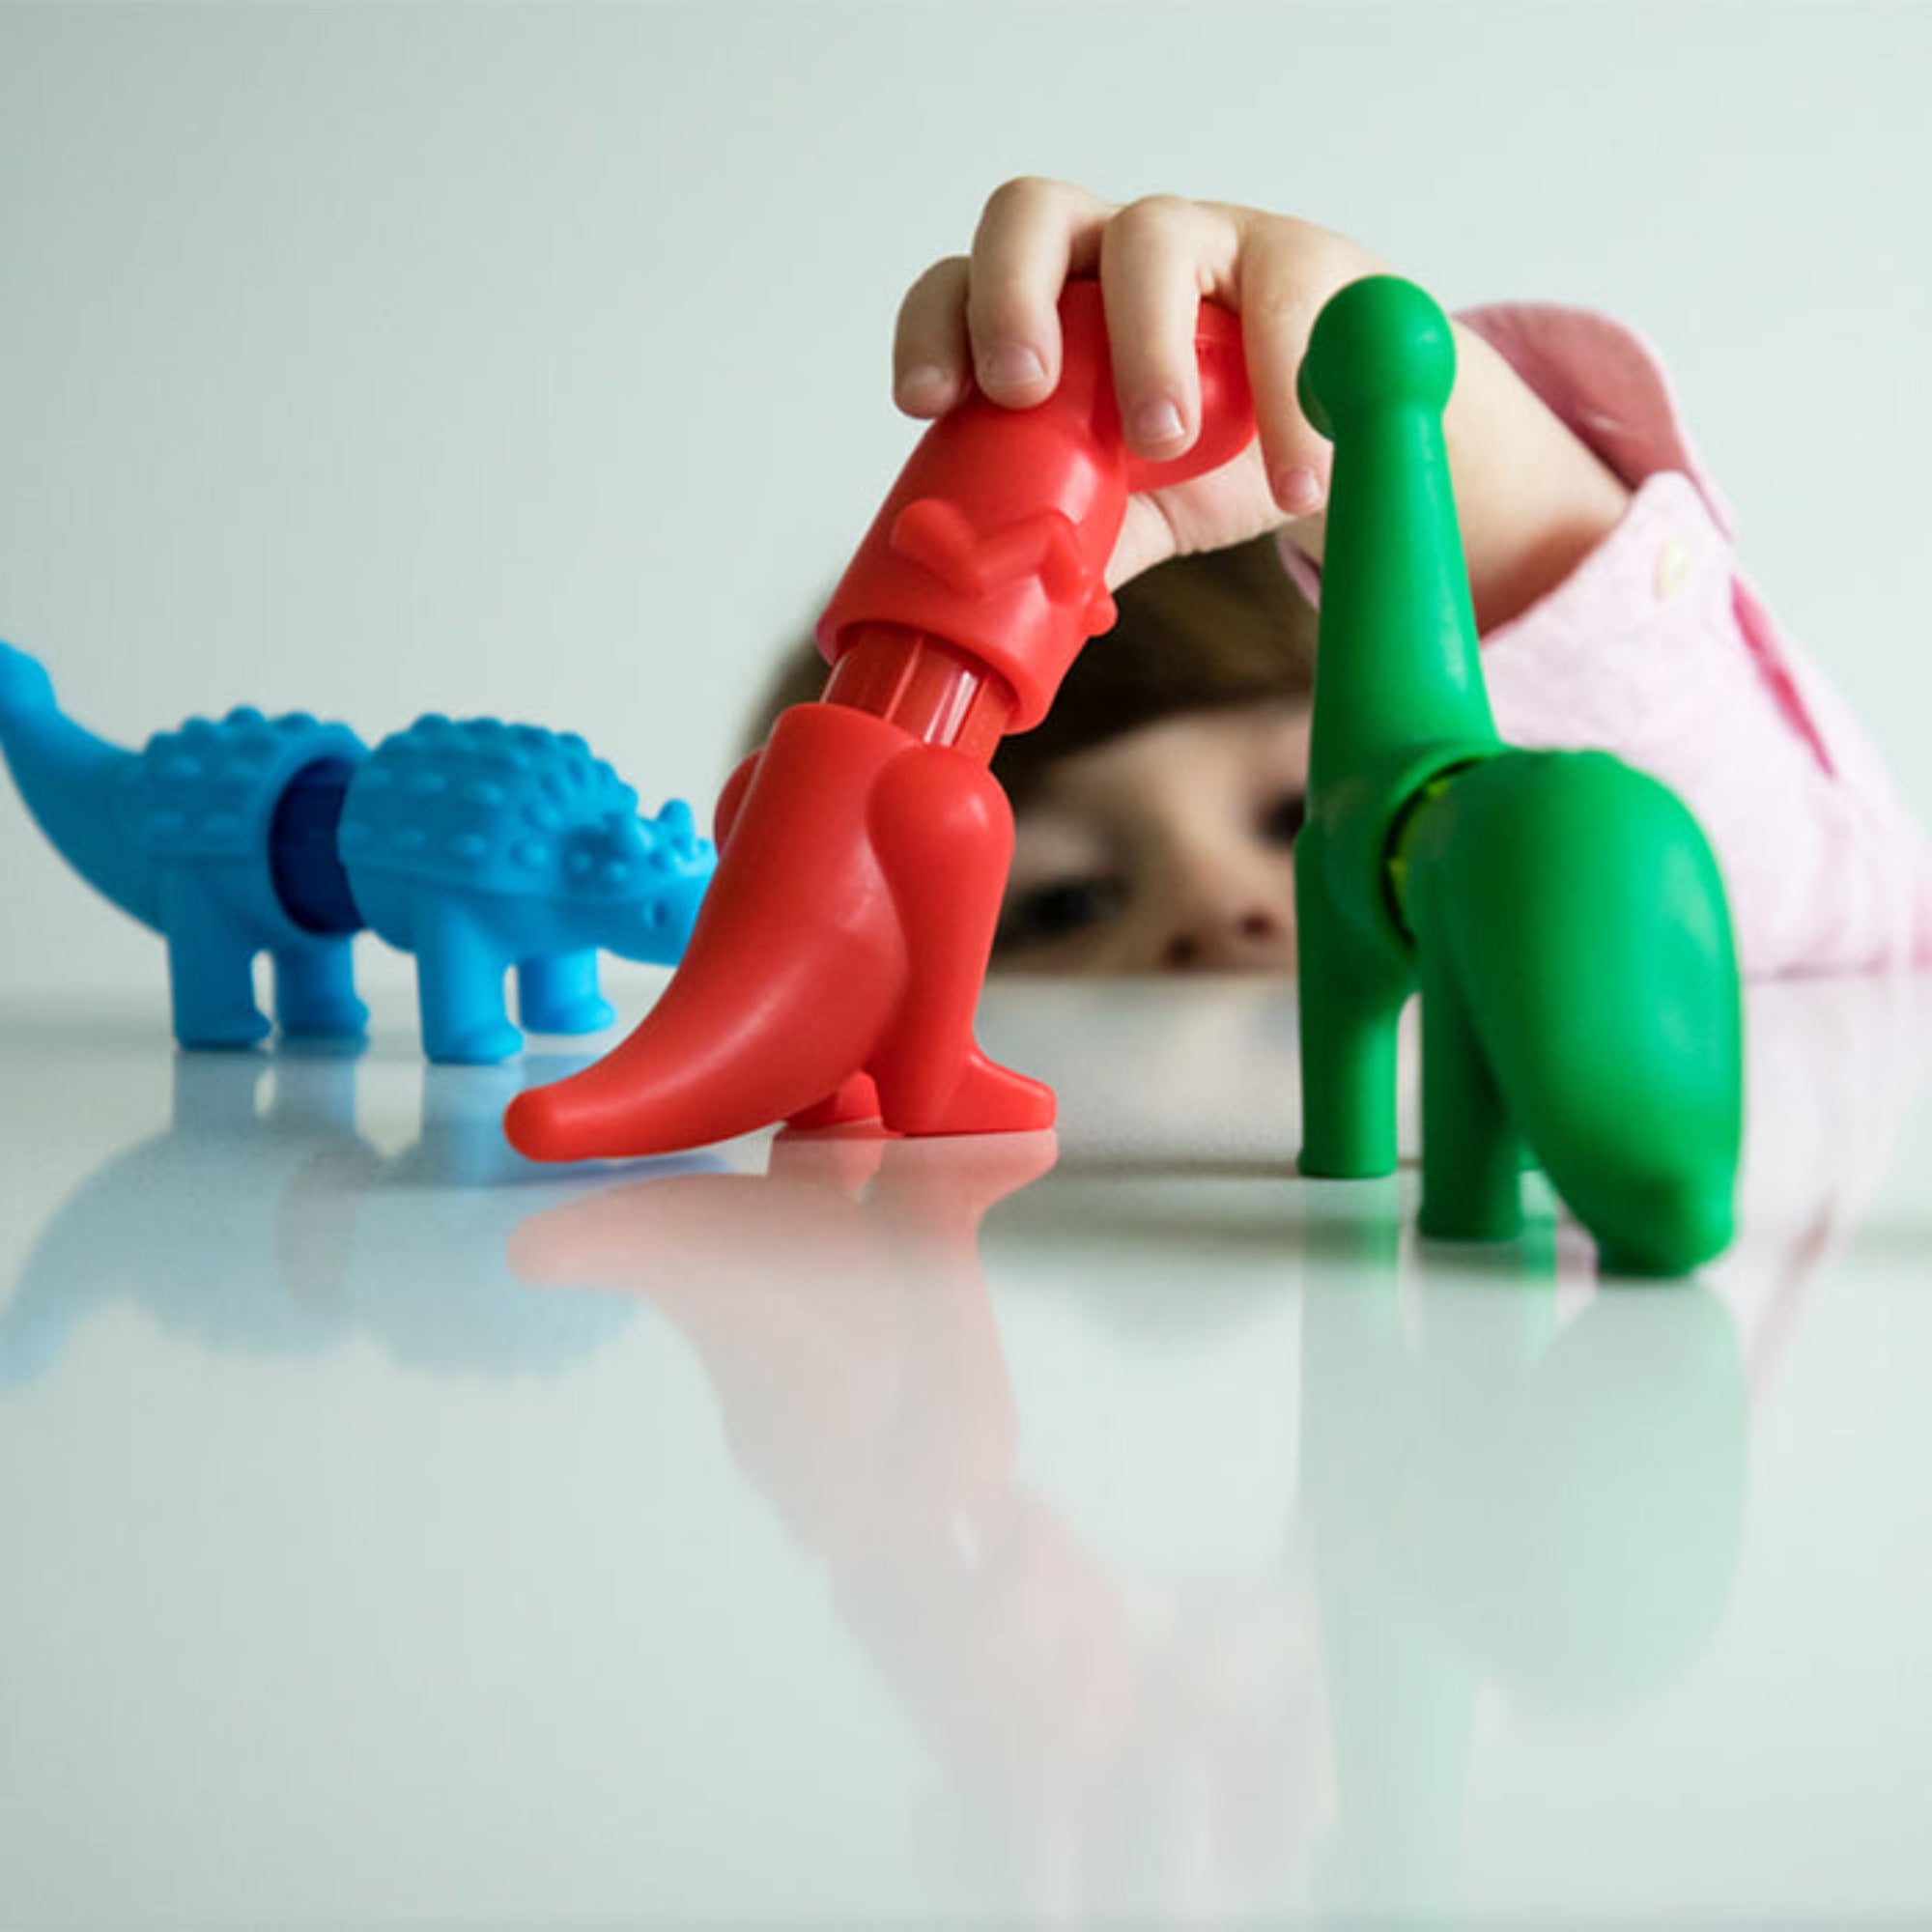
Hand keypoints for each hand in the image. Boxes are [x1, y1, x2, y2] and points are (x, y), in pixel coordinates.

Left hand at [892, 179, 1382, 584]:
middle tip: (1025, 393)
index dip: (932, 331)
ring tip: (1162, 442)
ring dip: (1145, 342)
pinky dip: (1286, 390)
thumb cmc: (1211, 453)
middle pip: (1029, 216)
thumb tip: (1008, 617)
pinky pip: (1285, 295)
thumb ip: (1079, 541)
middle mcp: (1106, 257)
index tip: (927, 405)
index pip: (957, 288)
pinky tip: (1292, 479)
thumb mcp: (1133, 506)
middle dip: (1012, 300)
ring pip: (1149, 234)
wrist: (1337, 439)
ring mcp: (1201, 242)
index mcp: (1044, 313)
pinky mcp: (1296, 258)